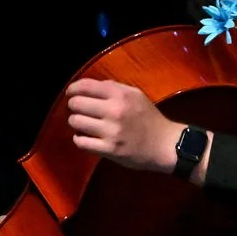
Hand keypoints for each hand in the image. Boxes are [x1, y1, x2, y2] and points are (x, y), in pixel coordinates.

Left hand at [65, 78, 184, 173]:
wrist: (165, 145)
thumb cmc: (149, 118)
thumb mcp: (136, 95)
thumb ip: (113, 88)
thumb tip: (88, 86)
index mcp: (121, 95)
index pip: (85, 86)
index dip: (73, 89)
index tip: (71, 93)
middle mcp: (115, 111)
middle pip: (76, 103)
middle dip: (74, 106)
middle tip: (79, 110)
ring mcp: (111, 131)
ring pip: (75, 122)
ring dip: (76, 122)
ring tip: (83, 124)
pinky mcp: (109, 149)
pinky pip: (80, 142)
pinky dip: (79, 139)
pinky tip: (86, 137)